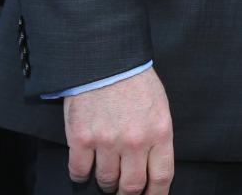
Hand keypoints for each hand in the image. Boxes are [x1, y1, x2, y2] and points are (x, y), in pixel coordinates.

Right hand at [63, 66, 172, 194]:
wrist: (106, 59)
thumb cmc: (135, 81)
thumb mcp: (158, 107)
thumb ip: (157, 137)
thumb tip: (151, 165)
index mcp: (160, 131)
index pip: (161, 177)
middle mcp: (135, 141)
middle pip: (131, 186)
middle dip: (127, 193)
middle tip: (123, 190)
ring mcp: (107, 141)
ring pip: (106, 181)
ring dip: (106, 183)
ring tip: (106, 173)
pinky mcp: (81, 139)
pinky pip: (79, 172)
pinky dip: (81, 175)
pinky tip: (85, 168)